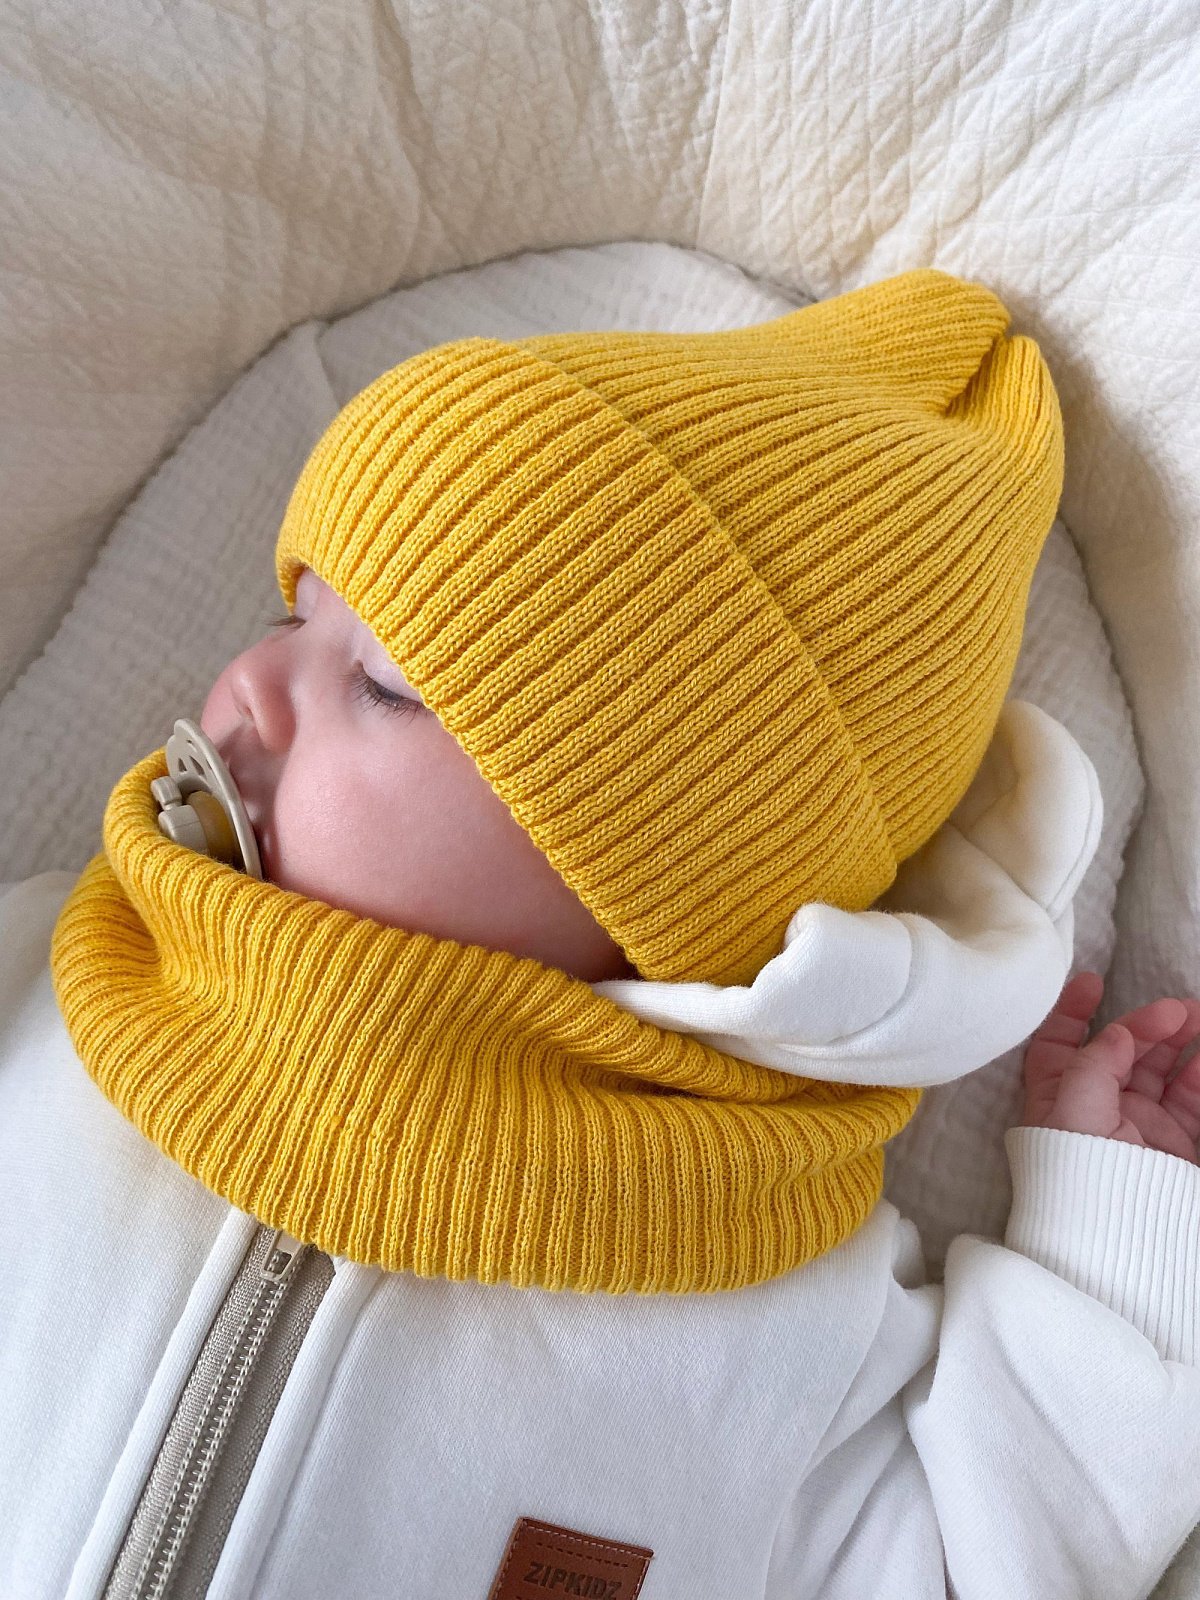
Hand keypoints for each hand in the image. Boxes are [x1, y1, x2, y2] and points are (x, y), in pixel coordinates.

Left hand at [1020, 972, 1199, 1163]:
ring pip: (1159, 1068)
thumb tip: (1115, 1033)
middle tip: (1175, 1009)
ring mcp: (1137, 1123)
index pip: (1058, 1044)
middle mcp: (1096, 1106)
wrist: (1120, 1238)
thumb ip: (1093, 1066)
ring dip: (1179, 1039)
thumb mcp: (1073, 1114)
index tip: (1094, 983)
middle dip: (1145, 1023)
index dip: (1071, 1010)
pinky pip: (1190, 1098)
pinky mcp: (1172, 1142)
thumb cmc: (1079, 1175)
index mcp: (1058, 1096)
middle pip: (1119, 1050)